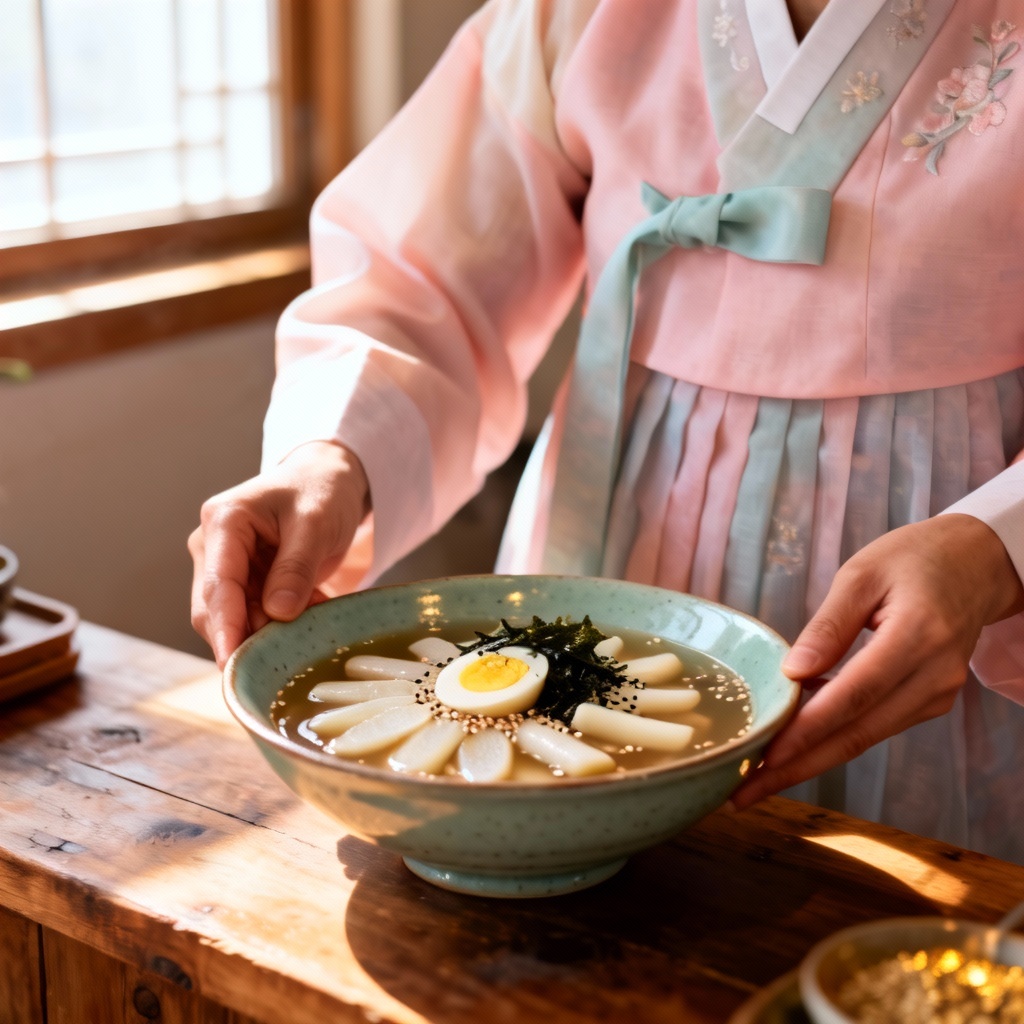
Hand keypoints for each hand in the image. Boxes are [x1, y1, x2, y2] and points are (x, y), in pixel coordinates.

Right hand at [189, 441, 368, 667]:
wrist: (328, 480)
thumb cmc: (321, 490)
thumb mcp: (316, 524)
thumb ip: (296, 568)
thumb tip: (277, 614)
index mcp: (223, 522)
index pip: (217, 586)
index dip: (225, 628)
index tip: (233, 665)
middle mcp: (213, 547)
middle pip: (217, 610)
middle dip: (251, 634)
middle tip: (294, 645)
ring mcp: (225, 566)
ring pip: (236, 619)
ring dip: (271, 629)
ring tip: (314, 616)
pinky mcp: (243, 582)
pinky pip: (255, 616)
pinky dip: (282, 622)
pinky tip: (313, 610)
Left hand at [731, 514, 1023, 809]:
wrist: (975, 563)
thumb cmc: (912, 559)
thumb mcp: (861, 574)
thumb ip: (828, 625)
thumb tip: (793, 671)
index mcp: (917, 636)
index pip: (853, 696)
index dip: (806, 731)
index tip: (763, 756)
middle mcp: (934, 676)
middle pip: (858, 733)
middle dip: (797, 766)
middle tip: (743, 792)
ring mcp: (937, 694)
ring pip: (865, 738)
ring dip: (811, 758)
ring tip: (757, 774)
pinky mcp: (931, 701)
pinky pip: (876, 725)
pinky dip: (834, 736)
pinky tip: (793, 739)